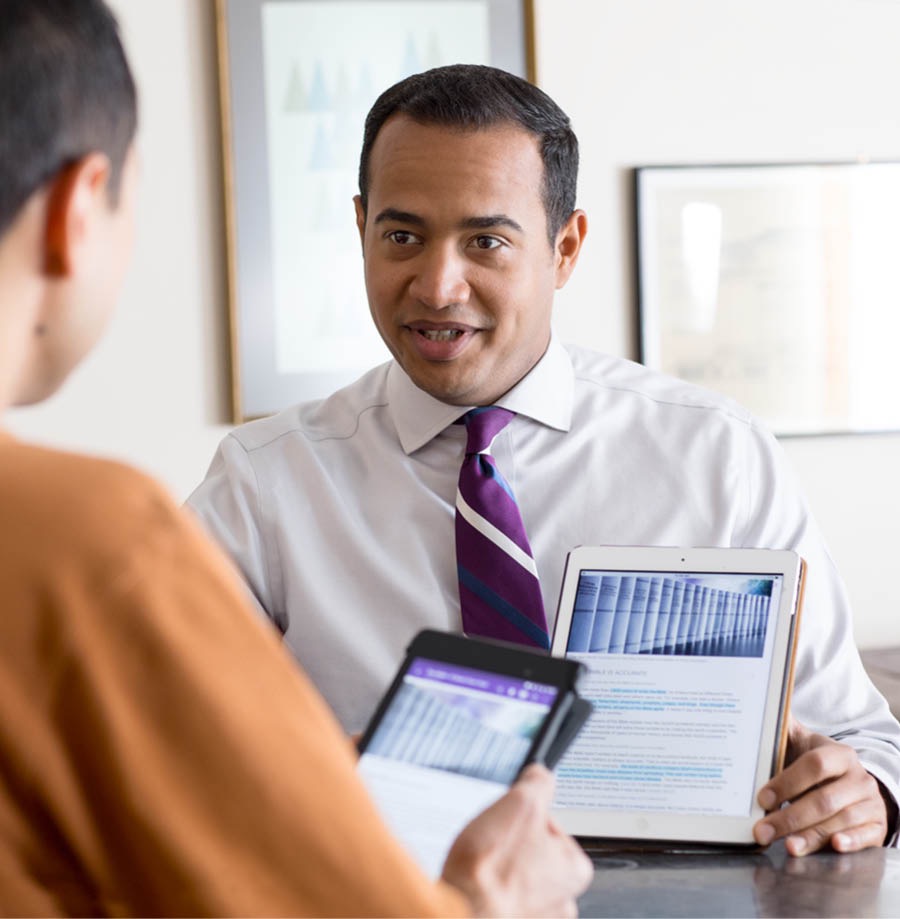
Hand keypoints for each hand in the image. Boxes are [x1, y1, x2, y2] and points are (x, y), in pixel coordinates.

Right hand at [441, 764, 592, 916]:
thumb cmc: (491, 868)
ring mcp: (536, 917)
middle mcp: (563, 901)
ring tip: (484, 866)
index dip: (524, 816)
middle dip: (512, 845)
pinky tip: (479, 883)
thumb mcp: (522, 803)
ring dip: (500, 868)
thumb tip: (541, 775)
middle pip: (534, 851)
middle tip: (493, 845)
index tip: (509, 822)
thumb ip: (538, 783)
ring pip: (516, 875)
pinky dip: (490, 889)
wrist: (461, 910)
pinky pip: (501, 897)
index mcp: (575, 870)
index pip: (550, 824)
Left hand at [753, 718, 887, 855]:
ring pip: (840, 821)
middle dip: (790, 818)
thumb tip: (766, 705)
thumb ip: (784, 728)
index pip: (815, 765)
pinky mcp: (877, 826)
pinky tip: (833, 846)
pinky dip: (850, 842)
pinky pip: (865, 837)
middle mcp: (859, 778)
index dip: (788, 782)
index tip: (762, 797)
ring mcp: (870, 803)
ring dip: (811, 836)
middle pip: (824, 800)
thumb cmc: (817, 763)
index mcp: (839, 754)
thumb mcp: (804, 742)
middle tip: (764, 831)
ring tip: (787, 845)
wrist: (852, 782)